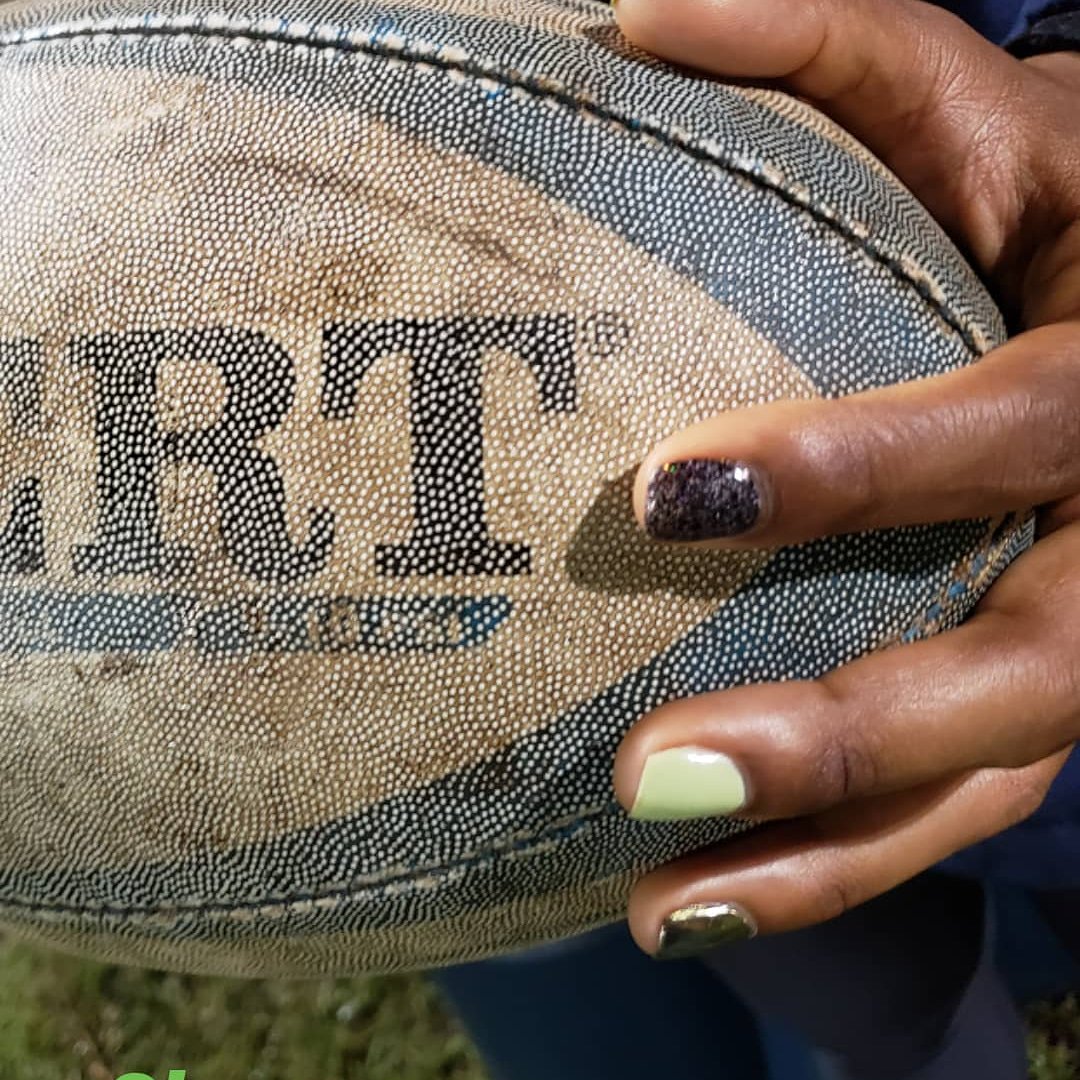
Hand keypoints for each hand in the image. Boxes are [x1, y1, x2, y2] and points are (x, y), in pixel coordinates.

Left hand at [610, 0, 1079, 957]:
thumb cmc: (1053, 195)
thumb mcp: (980, 109)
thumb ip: (831, 42)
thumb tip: (630, 13)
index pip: (1012, 432)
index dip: (857, 471)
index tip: (665, 498)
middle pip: (1020, 672)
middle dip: (838, 734)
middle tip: (647, 781)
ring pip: (984, 782)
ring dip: (821, 858)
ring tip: (661, 908)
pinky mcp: (1040, 697)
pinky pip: (946, 805)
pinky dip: (829, 868)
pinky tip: (702, 904)